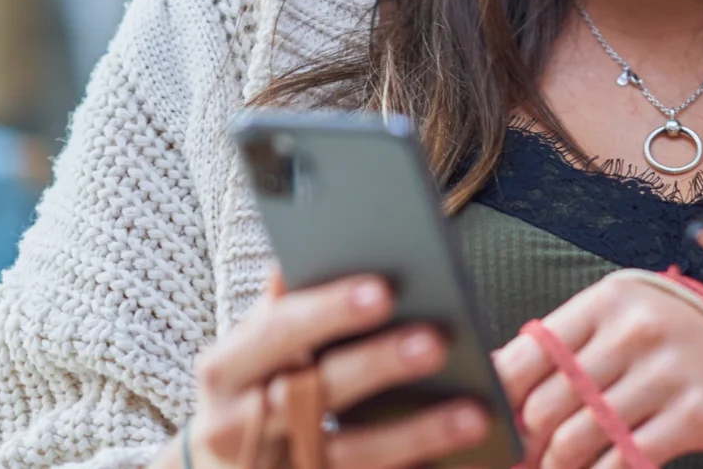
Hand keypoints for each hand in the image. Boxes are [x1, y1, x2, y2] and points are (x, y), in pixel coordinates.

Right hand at [184, 271, 488, 468]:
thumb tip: (300, 254)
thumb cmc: (248, 393)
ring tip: (476, 413)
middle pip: (318, 394)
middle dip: (379, 366)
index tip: (383, 289)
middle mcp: (240, 424)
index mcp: (227, 369)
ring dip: (416, 434)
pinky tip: (472, 459)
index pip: (279, 330)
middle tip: (437, 341)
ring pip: (352, 456)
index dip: (330, 310)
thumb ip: (278, 310)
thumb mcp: (247, 352)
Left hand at [490, 270, 702, 468]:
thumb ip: (560, 347)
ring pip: (579, 437)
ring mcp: (669, 371)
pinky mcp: (696, 414)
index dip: (500, 399)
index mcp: (608, 300)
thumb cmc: (667, 339)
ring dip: (556, 466)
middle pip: (548, 403)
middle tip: (521, 460)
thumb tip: (490, 383)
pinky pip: (624, 459)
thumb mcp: (617, 322)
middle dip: (527, 443)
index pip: (530, 355)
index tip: (494, 424)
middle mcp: (638, 329)